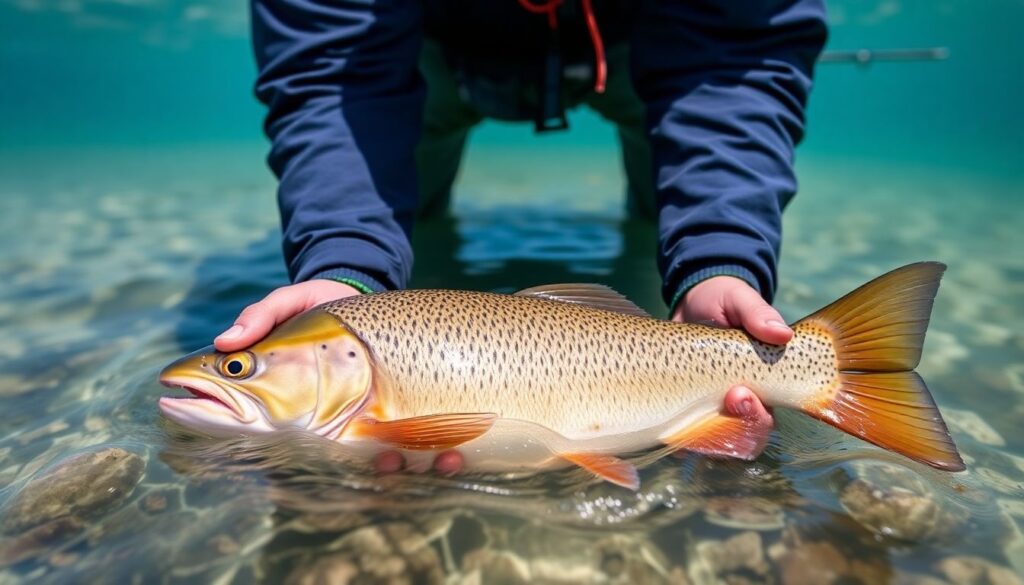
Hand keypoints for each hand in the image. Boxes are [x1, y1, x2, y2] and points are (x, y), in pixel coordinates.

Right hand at [214, 280, 462, 474]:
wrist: (357, 295)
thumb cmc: (315, 307)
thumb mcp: (288, 304)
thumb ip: (260, 318)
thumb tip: (225, 342)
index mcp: (294, 408)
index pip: (291, 446)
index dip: (311, 467)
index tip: (332, 461)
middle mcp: (329, 426)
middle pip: (347, 467)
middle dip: (374, 469)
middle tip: (389, 462)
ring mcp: (367, 426)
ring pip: (387, 468)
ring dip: (409, 471)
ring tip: (426, 462)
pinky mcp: (405, 421)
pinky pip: (423, 451)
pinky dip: (441, 459)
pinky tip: (452, 455)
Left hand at [673, 275, 790, 429]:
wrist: (691, 300)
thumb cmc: (725, 301)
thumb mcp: (741, 300)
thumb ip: (759, 314)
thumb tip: (783, 334)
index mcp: (759, 384)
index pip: (765, 418)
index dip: (756, 417)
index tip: (742, 393)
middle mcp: (737, 402)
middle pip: (743, 438)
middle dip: (735, 427)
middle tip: (726, 399)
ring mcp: (708, 406)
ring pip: (712, 443)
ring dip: (704, 438)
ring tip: (691, 415)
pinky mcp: (682, 406)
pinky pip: (682, 436)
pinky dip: (677, 438)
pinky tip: (666, 426)